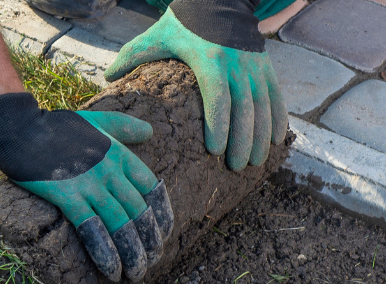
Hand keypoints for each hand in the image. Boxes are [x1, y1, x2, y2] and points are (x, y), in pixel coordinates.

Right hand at [0, 93, 175, 281]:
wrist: (20, 128)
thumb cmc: (55, 125)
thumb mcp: (96, 120)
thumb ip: (124, 127)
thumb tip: (150, 131)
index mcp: (120, 154)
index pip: (152, 189)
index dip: (160, 215)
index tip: (162, 235)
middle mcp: (110, 170)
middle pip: (138, 211)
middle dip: (149, 241)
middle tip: (151, 262)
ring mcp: (89, 183)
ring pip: (120, 224)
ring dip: (132, 253)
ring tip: (136, 274)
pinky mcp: (66, 196)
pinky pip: (91, 229)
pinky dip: (104, 252)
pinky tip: (111, 270)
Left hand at [105, 0, 285, 170]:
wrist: (220, 1)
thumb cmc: (183, 22)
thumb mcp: (157, 35)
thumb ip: (132, 56)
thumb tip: (107, 77)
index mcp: (209, 59)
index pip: (217, 96)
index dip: (219, 124)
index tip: (215, 150)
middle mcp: (236, 64)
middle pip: (244, 108)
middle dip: (242, 140)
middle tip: (235, 166)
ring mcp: (254, 66)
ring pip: (263, 105)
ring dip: (261, 136)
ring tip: (254, 162)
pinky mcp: (265, 67)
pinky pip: (276, 96)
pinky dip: (278, 119)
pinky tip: (276, 141)